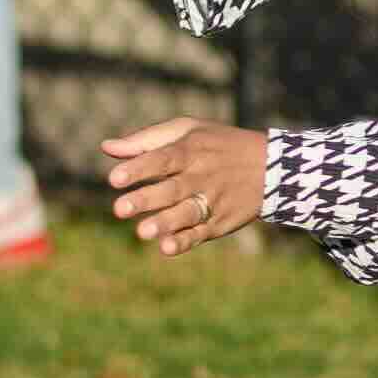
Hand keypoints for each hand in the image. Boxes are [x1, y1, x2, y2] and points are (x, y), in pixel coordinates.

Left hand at [104, 115, 269, 254]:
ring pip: (187, 213)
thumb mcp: (188, 130)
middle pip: (171, 189)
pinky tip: (167, 247)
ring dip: (165, 223)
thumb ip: (146, 140)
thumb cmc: (217, 145)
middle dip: (146, 199)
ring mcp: (213, 200)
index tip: (114, 178)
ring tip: (142, 232)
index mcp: (191, 149)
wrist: (272, 166)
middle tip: (119, 209)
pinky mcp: (220, 222)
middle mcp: (202, 175)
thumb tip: (106, 147)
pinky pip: (201, 233)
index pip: (162, 158)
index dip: (138, 168)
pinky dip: (185, 241)